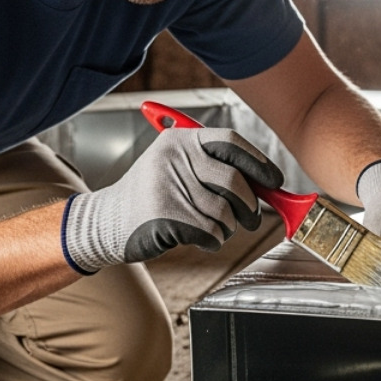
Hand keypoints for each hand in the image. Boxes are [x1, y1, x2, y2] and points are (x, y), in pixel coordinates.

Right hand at [62, 127, 282, 271]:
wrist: (106, 221)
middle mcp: (174, 156)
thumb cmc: (151, 196)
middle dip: (250, 207)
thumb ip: (216, 169)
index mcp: (180, 139)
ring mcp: (167, 185)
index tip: (275, 181)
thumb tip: (266, 183)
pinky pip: (210, 232)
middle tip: (250, 219)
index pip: (231, 143)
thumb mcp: (177, 167)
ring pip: (225, 213)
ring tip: (210, 227)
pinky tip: (196, 237)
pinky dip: (212, 240)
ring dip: (226, 228)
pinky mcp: (165, 215)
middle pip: (234, 182)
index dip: (259, 163)